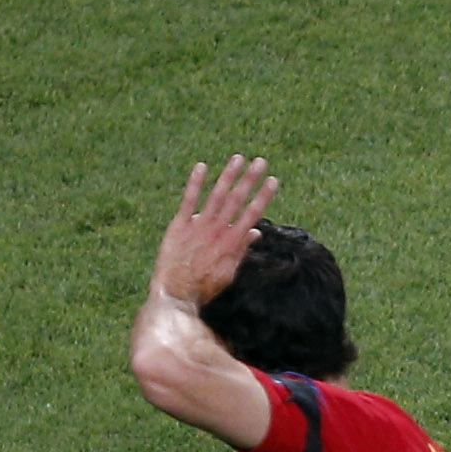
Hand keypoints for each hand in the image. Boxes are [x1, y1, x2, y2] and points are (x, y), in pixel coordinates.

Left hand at [151, 155, 277, 306]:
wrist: (176, 293)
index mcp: (232, 243)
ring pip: (217, 196)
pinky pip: (189, 200)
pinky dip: (196, 183)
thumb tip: (255, 233)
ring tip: (238, 158)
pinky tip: (202, 166)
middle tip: (261, 161)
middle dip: (250, 179)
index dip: (264, 196)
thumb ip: (241, 250)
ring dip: (228, 176)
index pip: (253, 214)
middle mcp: (218, 231)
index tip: (274, 180)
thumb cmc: (204, 287)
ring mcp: (198, 226)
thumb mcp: (229, 273)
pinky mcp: (179, 225)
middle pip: (237, 200)